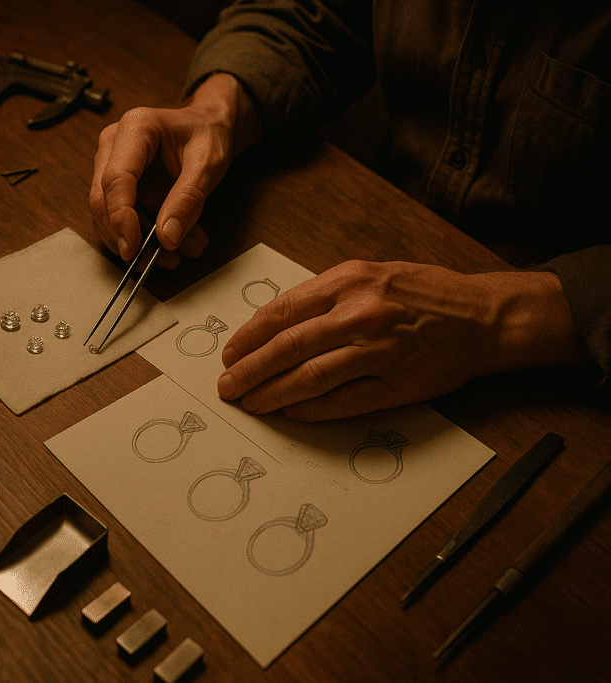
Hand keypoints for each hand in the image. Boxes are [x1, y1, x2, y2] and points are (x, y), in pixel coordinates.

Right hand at [89, 73, 259, 268]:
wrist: (208, 125)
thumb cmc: (207, 134)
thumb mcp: (208, 164)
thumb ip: (188, 199)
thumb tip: (168, 237)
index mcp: (135, 129)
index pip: (115, 180)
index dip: (121, 218)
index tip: (134, 248)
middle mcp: (113, 145)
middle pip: (104, 201)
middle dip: (131, 237)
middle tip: (164, 259)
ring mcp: (110, 165)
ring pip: (110, 216)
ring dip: (141, 242)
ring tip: (180, 253)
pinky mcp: (117, 185)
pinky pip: (121, 218)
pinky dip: (145, 237)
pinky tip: (174, 245)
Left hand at [217, 261, 589, 420]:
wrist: (484, 316)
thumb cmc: (423, 293)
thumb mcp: (370, 275)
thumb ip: (324, 296)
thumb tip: (273, 326)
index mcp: (349, 282)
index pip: (282, 312)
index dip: (248, 337)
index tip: (230, 353)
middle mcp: (362, 314)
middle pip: (288, 347)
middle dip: (249, 370)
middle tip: (227, 386)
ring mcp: (380, 351)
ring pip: (310, 377)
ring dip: (272, 394)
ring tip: (250, 403)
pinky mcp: (397, 384)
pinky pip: (342, 401)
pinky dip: (310, 409)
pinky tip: (290, 412)